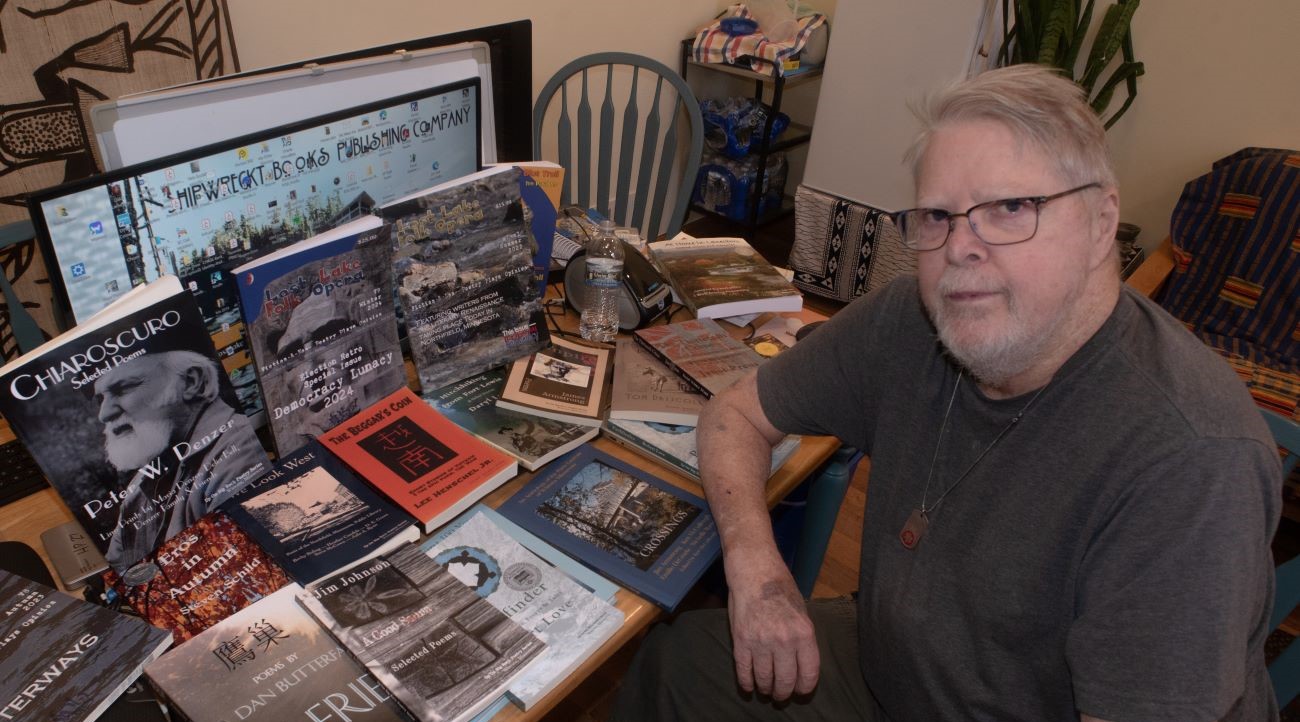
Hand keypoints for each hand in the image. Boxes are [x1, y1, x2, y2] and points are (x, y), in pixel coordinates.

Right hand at [726, 563, 819, 700]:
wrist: (754, 572)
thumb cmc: (780, 589)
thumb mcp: (802, 612)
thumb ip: (802, 639)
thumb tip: (802, 663)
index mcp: (804, 633)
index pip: (808, 673)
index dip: (805, 687)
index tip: (801, 691)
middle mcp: (784, 641)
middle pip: (785, 680)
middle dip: (783, 692)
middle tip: (781, 695)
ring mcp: (761, 642)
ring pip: (764, 678)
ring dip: (766, 688)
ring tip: (766, 690)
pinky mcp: (741, 641)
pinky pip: (744, 670)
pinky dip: (746, 682)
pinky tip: (749, 686)